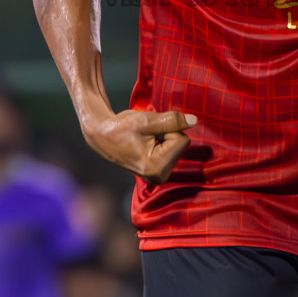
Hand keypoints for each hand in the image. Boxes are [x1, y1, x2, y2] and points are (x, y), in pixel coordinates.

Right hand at [82, 107, 196, 183]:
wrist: (102, 135)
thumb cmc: (121, 127)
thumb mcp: (147, 120)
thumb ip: (173, 120)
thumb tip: (195, 120)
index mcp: (156, 167)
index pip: (182, 140)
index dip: (167, 129)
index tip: (148, 131)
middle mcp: (160, 176)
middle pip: (181, 143)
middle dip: (166, 133)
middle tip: (144, 135)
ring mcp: (160, 175)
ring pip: (177, 145)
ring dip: (164, 136)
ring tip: (143, 139)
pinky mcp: (159, 171)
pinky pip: (172, 149)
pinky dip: (162, 142)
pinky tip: (146, 143)